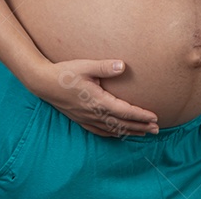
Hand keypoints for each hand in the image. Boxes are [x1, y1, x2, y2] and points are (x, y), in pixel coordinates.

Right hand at [29, 59, 158, 136]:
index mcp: (97, 101)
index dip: (141, 115)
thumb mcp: (85, 66)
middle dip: (140, 127)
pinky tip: (119, 134)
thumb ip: (105, 67)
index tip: (154, 117)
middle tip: (156, 129)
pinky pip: (100, 131)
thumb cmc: (65, 73)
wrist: (43, 83)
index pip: (124, 112)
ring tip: (144, 133)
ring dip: (130, 132)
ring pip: (112, 129)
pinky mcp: (81, 119)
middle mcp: (93, 113)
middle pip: (122, 124)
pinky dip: (113, 134)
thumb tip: (123, 66)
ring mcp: (86, 118)